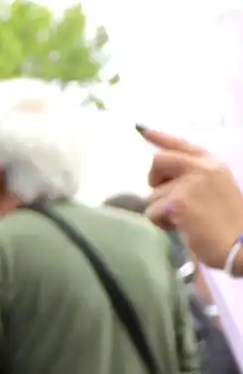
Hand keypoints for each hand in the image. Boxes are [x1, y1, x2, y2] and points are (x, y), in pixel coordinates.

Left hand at [141, 127, 242, 271]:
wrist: (242, 244)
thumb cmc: (229, 224)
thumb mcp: (216, 191)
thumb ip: (195, 179)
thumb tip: (163, 180)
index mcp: (214, 164)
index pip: (182, 145)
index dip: (160, 137)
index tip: (142, 129)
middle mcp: (203, 168)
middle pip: (158, 160)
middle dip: (153, 179)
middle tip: (164, 196)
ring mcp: (190, 183)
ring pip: (153, 193)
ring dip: (161, 210)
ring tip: (184, 220)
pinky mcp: (178, 202)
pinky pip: (151, 211)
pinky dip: (160, 223)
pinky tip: (180, 228)